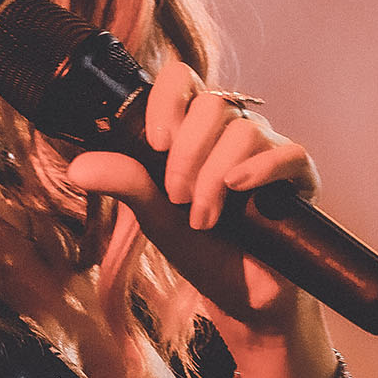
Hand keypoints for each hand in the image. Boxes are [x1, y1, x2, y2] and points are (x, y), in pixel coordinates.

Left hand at [64, 60, 320, 339]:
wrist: (240, 298)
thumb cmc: (200, 250)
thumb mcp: (155, 217)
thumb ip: (126, 184)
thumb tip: (78, 168)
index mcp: (193, 130)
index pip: (181, 79)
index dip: (168, 101)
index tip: (156, 143)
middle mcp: (231, 131)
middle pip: (212, 104)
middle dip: (187, 156)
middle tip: (177, 199)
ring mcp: (268, 150)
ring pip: (244, 131)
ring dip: (216, 177)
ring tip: (204, 219)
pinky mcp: (300, 176)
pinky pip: (287, 152)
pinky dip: (261, 168)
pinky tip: (240, 189)